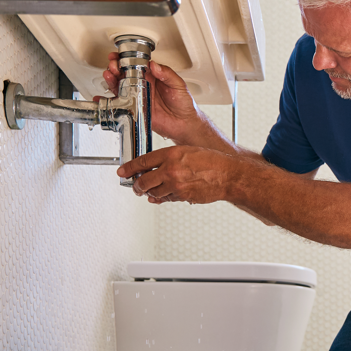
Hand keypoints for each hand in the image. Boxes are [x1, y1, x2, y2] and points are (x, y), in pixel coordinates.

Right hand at [102, 54, 199, 143]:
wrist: (184, 124)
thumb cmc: (183, 104)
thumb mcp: (178, 85)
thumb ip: (167, 74)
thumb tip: (155, 65)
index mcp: (152, 76)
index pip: (135, 64)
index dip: (126, 58)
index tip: (120, 55)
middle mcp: (142, 85)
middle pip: (123, 73)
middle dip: (115, 67)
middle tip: (113, 65)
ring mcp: (136, 97)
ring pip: (119, 86)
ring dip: (111, 80)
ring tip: (108, 75)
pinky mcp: (134, 109)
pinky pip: (118, 104)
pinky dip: (107, 101)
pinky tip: (101, 98)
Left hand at [119, 145, 236, 204]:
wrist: (228, 175)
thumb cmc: (212, 162)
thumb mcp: (188, 151)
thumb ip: (170, 158)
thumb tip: (155, 166)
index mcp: (171, 154)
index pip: (143, 161)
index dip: (129, 168)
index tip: (122, 172)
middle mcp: (171, 169)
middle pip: (143, 181)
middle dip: (136, 186)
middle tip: (135, 186)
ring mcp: (176, 184)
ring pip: (153, 192)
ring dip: (150, 193)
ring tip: (150, 191)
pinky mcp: (182, 196)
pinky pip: (166, 199)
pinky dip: (162, 198)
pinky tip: (162, 196)